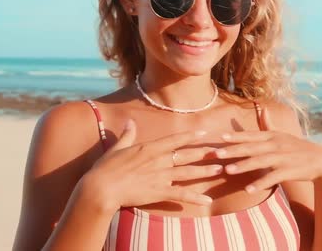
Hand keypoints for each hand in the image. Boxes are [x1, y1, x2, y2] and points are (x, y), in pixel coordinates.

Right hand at [81, 120, 222, 212]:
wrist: (100, 188)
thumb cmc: (105, 168)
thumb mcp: (117, 148)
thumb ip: (127, 135)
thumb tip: (130, 122)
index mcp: (150, 148)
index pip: (175, 140)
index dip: (191, 136)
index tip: (205, 132)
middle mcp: (159, 160)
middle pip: (187, 155)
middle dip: (205, 152)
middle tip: (221, 150)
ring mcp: (160, 176)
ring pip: (188, 173)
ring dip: (205, 171)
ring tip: (220, 169)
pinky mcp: (159, 192)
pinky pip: (181, 194)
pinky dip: (195, 198)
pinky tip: (208, 200)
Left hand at [215, 107, 321, 192]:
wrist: (321, 161)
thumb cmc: (297, 148)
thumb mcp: (283, 134)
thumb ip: (269, 124)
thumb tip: (261, 108)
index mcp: (272, 136)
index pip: (250, 135)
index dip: (235, 136)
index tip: (219, 137)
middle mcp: (276, 145)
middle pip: (251, 147)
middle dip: (232, 150)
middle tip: (215, 154)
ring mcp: (282, 157)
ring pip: (260, 161)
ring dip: (243, 166)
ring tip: (228, 170)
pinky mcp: (289, 171)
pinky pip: (272, 177)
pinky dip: (260, 183)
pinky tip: (248, 189)